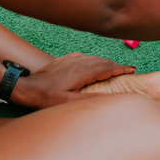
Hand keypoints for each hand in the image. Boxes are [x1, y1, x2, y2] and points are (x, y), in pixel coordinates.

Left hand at [13, 52, 135, 109]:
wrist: (27, 87)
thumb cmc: (46, 97)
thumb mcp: (69, 103)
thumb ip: (90, 98)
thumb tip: (110, 96)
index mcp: (82, 72)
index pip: (107, 68)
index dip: (121, 69)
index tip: (132, 70)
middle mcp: (79, 62)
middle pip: (103, 61)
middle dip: (116, 65)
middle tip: (127, 70)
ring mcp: (71, 59)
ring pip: (94, 58)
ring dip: (106, 63)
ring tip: (114, 68)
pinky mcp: (64, 59)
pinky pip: (84, 57)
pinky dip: (94, 60)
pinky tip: (94, 64)